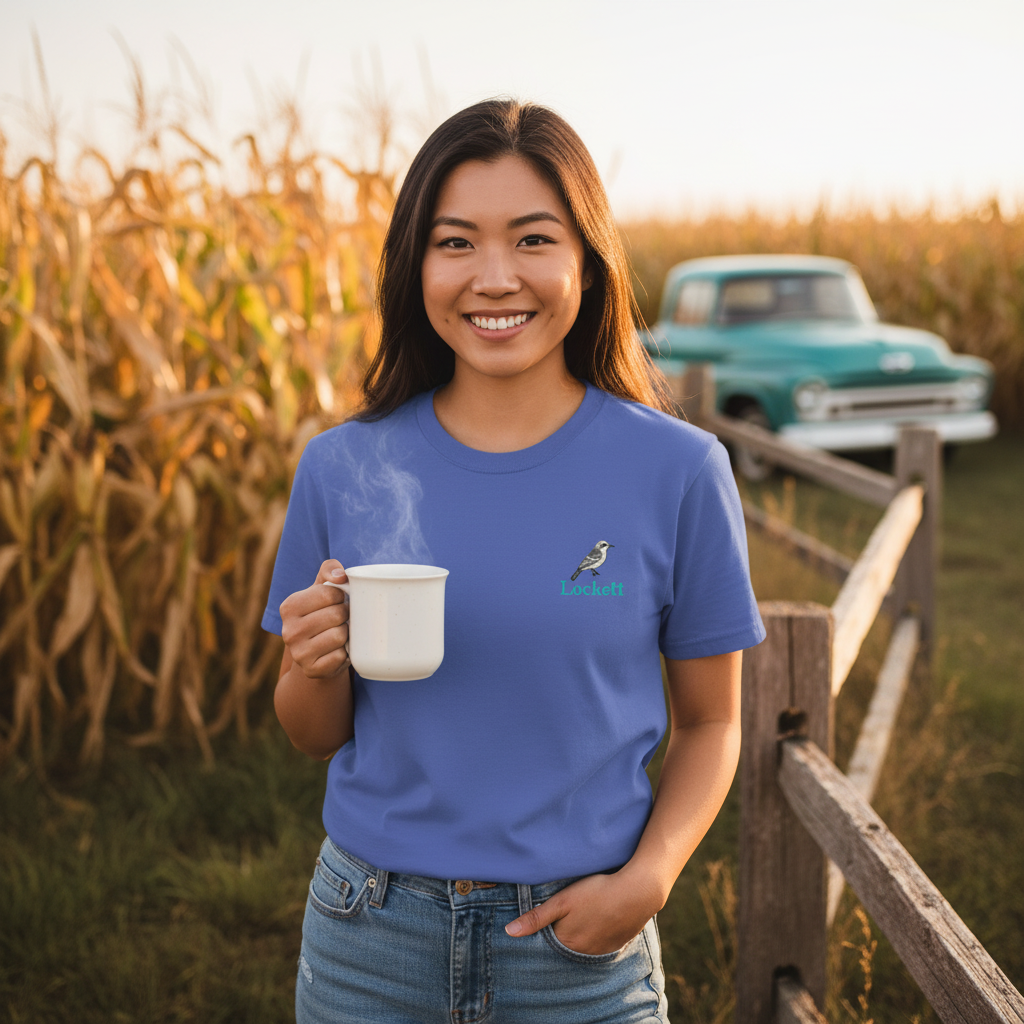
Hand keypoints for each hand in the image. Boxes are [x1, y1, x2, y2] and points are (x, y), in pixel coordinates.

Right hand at [279, 560, 350, 678]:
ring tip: (340, 633)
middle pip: (336, 614)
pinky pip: (341, 657)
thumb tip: (340, 576)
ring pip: (340, 635)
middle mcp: (289, 631)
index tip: (338, 601)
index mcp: (289, 606)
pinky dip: (346, 653)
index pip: (328, 593)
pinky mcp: (311, 670)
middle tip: (341, 619)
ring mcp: (298, 653)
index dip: (341, 595)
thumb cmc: (323, 613)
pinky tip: (338, 650)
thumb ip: (329, 570)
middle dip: (346, 615)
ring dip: (347, 634)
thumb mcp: (322, 588)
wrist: (317, 653)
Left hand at [504, 869, 661, 955]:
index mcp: (567, 942)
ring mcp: (602, 950)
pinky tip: (599, 917)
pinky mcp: (617, 943)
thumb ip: (536, 917)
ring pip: (584, 944)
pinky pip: (601, 943)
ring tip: (584, 913)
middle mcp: (584, 952)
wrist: (637, 892)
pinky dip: (598, 933)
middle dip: (563, 931)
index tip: (548, 915)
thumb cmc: (596, 892)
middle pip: (566, 944)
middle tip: (568, 912)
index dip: (546, 927)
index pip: (548, 941)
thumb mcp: (562, 901)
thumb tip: (509, 932)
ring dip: (581, 933)